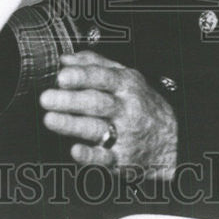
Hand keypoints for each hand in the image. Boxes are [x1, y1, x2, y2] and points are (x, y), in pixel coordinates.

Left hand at [39, 51, 176, 179]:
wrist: (172, 139)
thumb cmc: (141, 104)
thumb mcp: (126, 78)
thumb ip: (96, 65)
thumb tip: (65, 59)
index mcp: (126, 85)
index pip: (103, 78)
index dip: (82, 76)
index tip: (61, 76)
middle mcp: (126, 109)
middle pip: (97, 103)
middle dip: (70, 100)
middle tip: (46, 98)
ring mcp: (124, 135)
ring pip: (97, 129)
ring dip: (72, 125)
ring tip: (50, 119)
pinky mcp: (121, 159)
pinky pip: (104, 159)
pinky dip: (89, 156)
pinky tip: (75, 151)